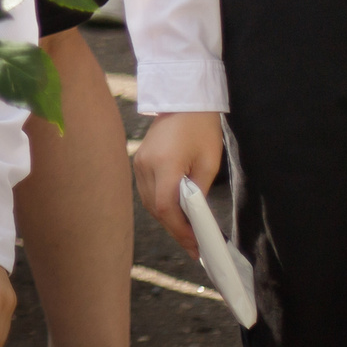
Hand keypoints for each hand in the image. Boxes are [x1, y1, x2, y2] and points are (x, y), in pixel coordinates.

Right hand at [131, 110, 223, 260]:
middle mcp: (145, 165)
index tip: (196, 245)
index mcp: (165, 164)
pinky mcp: (138, 160)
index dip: (180, 230)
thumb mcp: (209, 162)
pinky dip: (160, 204)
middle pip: (156, 209)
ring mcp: (138, 162)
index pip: (166, 208)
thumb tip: (195, 219)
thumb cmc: (201, 128)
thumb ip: (199, 193)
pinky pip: (146, 191)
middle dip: (175, 229)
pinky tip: (175, 211)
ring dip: (167, 218)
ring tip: (186, 231)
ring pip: (149, 202)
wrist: (183, 100)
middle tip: (195, 245)